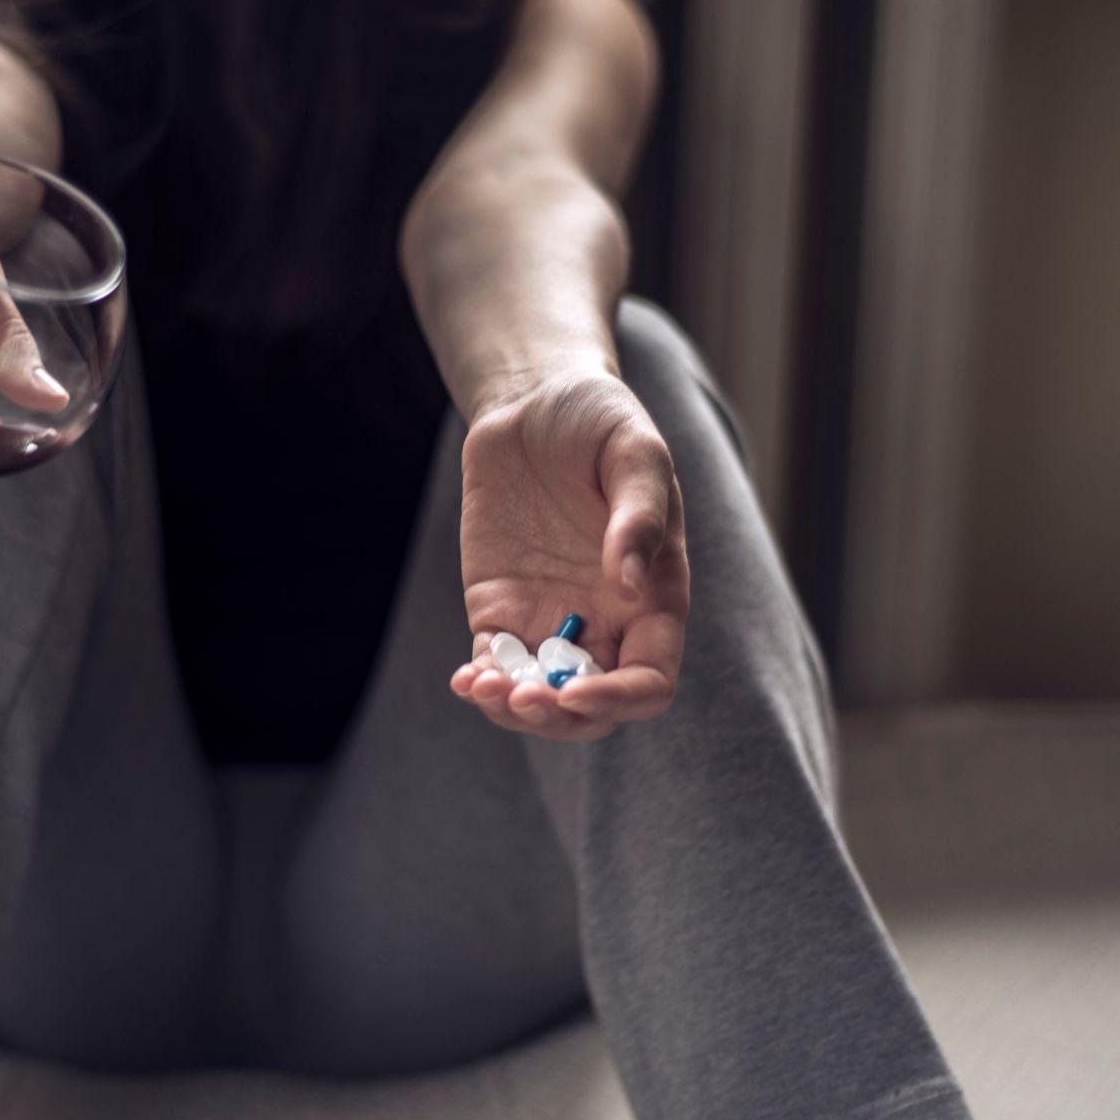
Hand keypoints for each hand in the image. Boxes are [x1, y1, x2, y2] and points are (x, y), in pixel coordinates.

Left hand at [449, 371, 688, 740]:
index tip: (575, 690)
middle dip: (559, 716)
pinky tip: (465, 679)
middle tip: (521, 696)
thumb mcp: (634, 451)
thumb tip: (629, 583)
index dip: (619, 698)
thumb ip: (640, 513)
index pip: (650, 680)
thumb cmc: (600, 421)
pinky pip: (496, 662)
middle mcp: (607, 621)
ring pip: (540, 697)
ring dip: (513, 709)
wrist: (535, 402)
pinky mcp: (501, 607)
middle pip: (593, 706)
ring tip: (482, 687)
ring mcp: (551, 618)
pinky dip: (481, 682)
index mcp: (654, 598)